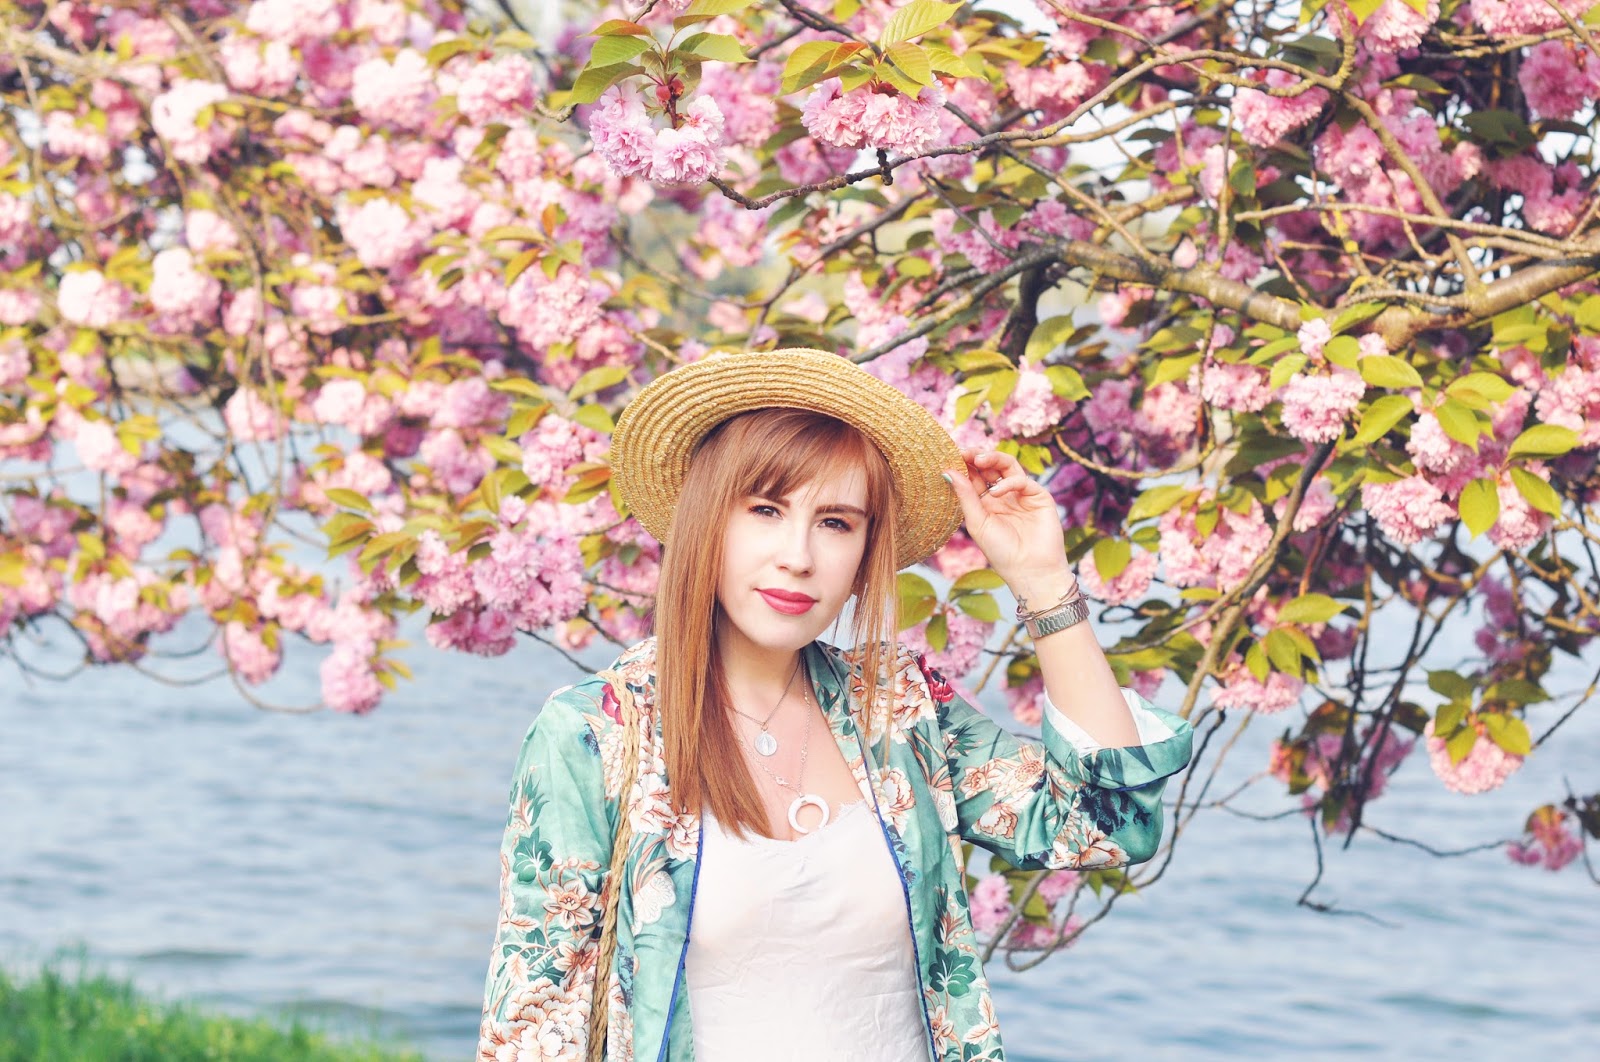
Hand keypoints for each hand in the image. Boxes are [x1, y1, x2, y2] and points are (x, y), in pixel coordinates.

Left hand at [944, 448, 1075, 598]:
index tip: (950, 455)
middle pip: (990, 467)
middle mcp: (1003, 495)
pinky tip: (996, 493)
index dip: (964, 465)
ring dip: (992, 458)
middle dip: (976, 457)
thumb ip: (965, 496)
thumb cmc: (1001, 552)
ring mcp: (1021, 494)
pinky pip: (1022, 480)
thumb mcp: (977, 523)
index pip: (974, 476)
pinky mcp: (1039, 496)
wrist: (1030, 570)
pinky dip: (1008, 482)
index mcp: (986, 502)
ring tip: (978, 459)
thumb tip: (947, 471)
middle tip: (963, 452)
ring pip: (1007, 466)